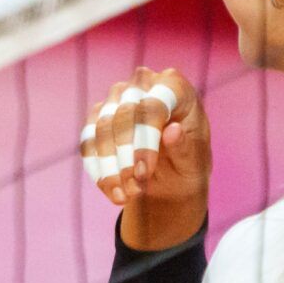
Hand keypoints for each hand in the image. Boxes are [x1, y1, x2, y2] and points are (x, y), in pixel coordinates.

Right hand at [79, 66, 210, 237]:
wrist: (171, 177)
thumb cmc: (189, 164)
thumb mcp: (195, 164)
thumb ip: (185, 148)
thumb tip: (173, 130)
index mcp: (176, 88)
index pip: (154, 104)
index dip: (146, 138)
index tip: (143, 172)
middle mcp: (144, 85)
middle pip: (124, 113)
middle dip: (125, 155)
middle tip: (134, 190)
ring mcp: (119, 98)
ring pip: (102, 126)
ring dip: (110, 166)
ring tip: (124, 197)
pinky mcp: (98, 117)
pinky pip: (88, 141)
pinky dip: (98, 170)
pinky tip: (112, 192)